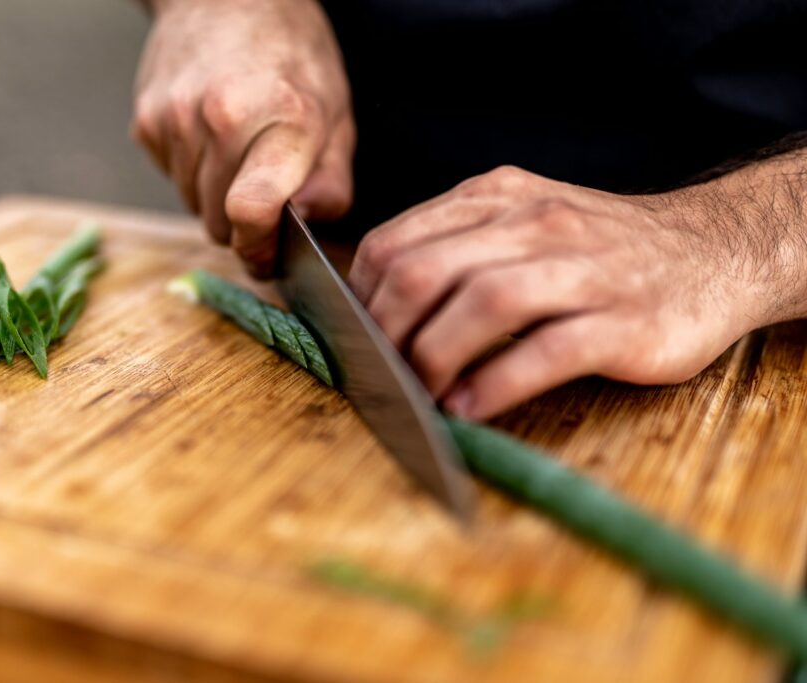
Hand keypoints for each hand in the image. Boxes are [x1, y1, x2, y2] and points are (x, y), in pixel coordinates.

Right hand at [132, 0, 354, 276]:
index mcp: (282, 119)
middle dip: (241, 226)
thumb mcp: (335, 114)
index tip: (267, 257)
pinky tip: (209, 137)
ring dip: (214, 198)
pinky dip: (190, 172)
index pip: (251, 213)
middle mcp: (222, 118)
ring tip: (237, 153)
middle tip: (262, 196)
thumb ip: (331, 181)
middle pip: (219, 223)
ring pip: (191, 205)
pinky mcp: (147, 121)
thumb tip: (309, 223)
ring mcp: (176, 119)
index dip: (259, 250)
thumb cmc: (291, 55)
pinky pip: (169, 178)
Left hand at [348, 165, 776, 419]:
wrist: (713, 250)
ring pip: (484, 304)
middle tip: (380, 373)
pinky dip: (496, 384)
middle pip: (426, 271)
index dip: (361, 298)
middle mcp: (536, 225)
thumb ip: (457, 247)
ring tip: (420, 395)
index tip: (353, 337)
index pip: (397, 241)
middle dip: (387, 333)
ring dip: (434, 358)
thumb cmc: (600, 250)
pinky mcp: (624, 323)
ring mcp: (583, 271)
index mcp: (498, 198)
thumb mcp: (523, 222)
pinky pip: (547, 352)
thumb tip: (379, 307)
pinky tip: (469, 409)